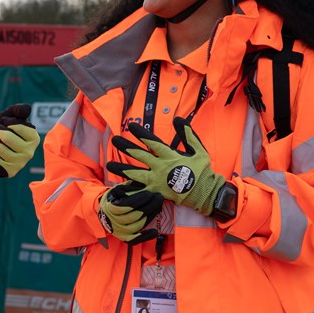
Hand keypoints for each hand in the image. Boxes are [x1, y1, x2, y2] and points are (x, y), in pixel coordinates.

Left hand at [0, 104, 40, 177]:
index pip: (18, 126)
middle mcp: (30, 152)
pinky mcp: (11, 171)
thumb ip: (19, 109)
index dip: (7, 122)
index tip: (5, 123)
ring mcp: (21, 163)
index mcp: (34, 138)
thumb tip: (27, 109)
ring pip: (0, 148)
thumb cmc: (5, 128)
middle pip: (7, 137)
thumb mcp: (11, 116)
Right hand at [98, 182, 162, 242]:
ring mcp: (119, 231)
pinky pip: (136, 239)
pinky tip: (155, 231)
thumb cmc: (115, 199)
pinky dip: (146, 236)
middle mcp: (114, 221)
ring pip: (137, 226)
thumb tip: (143, 183)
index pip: (127, 205)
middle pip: (135, 215)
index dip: (139, 199)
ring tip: (159, 207)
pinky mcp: (124, 238)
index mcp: (111, 208)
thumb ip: (129, 187)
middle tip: (159, 197)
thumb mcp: (117, 190)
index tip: (150, 192)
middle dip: (149, 206)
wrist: (105, 213)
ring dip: (150, 216)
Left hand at [106, 117, 222, 215]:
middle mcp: (160, 168)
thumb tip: (177, 119)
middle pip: (140, 156)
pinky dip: (129, 191)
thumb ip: (188, 134)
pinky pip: (140, 192)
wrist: (205, 193)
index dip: (141, 134)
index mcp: (170, 157)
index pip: (152, 142)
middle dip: (126, 147)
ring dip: (121, 169)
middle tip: (114, 139)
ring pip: (135, 174)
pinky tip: (117, 189)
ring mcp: (156, 181)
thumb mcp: (198, 150)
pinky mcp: (156, 192)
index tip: (131, 126)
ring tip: (108, 165)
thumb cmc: (202, 171)